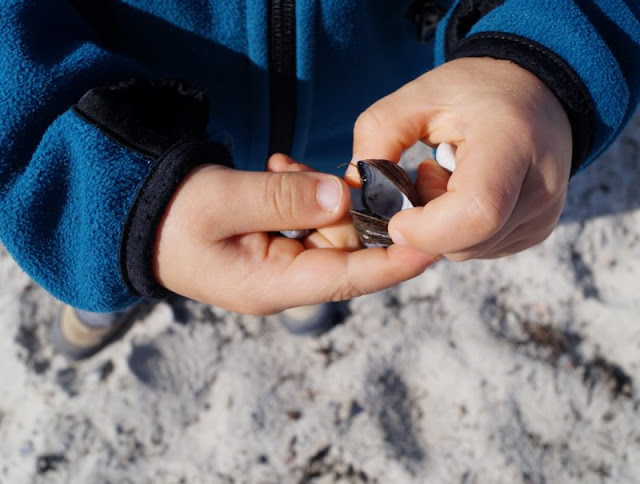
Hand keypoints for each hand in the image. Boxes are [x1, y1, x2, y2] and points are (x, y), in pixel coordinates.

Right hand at [153, 155, 435, 313]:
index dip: (393, 262)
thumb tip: (341, 196)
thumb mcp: (222, 201)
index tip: (432, 240)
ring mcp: (280, 265)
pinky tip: (278, 170)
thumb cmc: (170, 215)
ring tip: (281, 168)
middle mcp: (284, 282)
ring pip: (329, 232)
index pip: (349, 279)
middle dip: (354, 211)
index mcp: (272, 286)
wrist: (135, 219)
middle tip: (342, 171)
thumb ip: (282, 199)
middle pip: (346, 252)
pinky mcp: (275, 246)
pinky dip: (303, 195)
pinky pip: (308, 222)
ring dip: (321, 197)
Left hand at [347, 57, 572, 259]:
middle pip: (465, 241)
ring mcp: (542, 214)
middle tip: (424, 175)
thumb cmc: (474, 92)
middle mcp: (539, 186)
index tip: (397, 217)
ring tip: (447, 177)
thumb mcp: (419, 95)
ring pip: (468, 251)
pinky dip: (458, 231)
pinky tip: (463, 193)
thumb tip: (355, 186)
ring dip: (441, 228)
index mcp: (511, 143)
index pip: (476, 212)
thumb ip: (378, 134)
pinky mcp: (537, 229)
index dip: (426, 229)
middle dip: (425, 225)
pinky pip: (481, 249)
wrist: (535, 92)